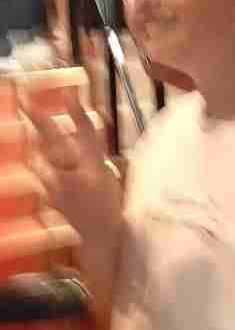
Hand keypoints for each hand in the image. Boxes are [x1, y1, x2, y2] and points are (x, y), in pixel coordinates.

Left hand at [24, 92, 121, 238]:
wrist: (102, 236)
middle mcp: (75, 174)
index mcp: (95, 167)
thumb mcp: (111, 174)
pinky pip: (43, 175)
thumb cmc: (113, 204)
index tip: (69, 93)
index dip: (77, 111)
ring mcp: (59, 187)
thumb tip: (82, 133)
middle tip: (25, 102)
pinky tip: (42, 159)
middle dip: (39, 121)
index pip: (86, 132)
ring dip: (38, 141)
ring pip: (43, 158)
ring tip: (30, 119)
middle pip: (55, 141)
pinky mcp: (50, 197)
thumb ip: (95, 154)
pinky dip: (43, 165)